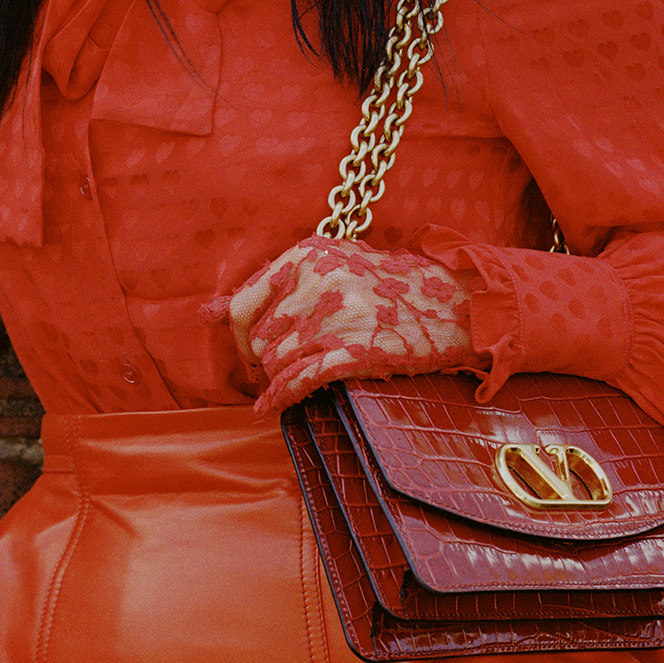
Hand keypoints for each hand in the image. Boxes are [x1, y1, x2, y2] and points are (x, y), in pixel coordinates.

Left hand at [228, 234, 472, 418]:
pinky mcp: (354, 351)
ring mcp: (336, 317)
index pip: (243, 304)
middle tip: (280, 367)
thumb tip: (207, 313)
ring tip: (294, 378)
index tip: (249, 347)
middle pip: (258, 339)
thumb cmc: (392, 286)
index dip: (240, 334)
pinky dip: (281, 397)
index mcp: (308, 255)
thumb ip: (276, 285)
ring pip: (276, 362)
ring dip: (279, 377)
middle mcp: (317, 282)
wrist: (456, 301)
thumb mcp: (334, 265)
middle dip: (264, 359)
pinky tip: (273, 407)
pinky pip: (300, 380)